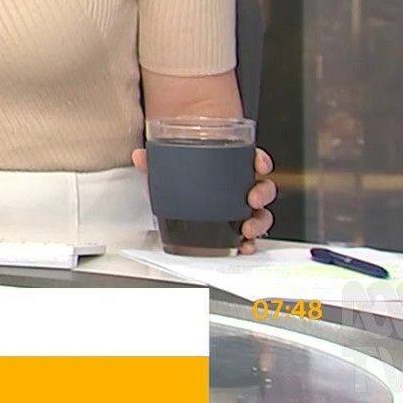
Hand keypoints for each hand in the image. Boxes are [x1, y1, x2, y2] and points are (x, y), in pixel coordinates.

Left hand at [131, 147, 276, 253]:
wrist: (177, 201)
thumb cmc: (182, 181)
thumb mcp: (167, 170)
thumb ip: (155, 163)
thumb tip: (140, 156)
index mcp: (230, 167)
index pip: (252, 159)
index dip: (260, 161)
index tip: (258, 165)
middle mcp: (240, 187)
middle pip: (263, 187)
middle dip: (262, 193)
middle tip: (252, 199)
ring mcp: (241, 208)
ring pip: (261, 213)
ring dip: (259, 221)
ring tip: (247, 228)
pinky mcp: (236, 228)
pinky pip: (250, 235)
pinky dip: (250, 242)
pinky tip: (244, 246)